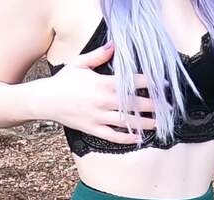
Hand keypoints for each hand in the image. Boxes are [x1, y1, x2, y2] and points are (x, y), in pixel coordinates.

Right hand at [41, 42, 156, 144]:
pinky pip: (113, 136)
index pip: (132, 82)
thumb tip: (114, 45)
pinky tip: (138, 139)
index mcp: (103, 83)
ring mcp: (98, 117)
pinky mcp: (92, 129)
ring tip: (159, 124)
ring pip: (126, 122)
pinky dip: (126, 138)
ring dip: (144, 123)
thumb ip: (99, 56)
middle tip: (169, 108)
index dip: (151, 83)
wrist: (45, 100)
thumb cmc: (63, 81)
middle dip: (154, 105)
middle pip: (134, 104)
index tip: (164, 85)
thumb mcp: (80, 63)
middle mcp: (103, 101)